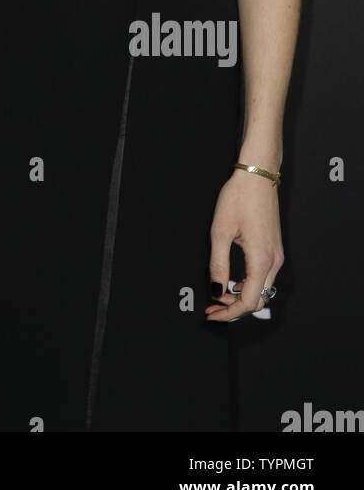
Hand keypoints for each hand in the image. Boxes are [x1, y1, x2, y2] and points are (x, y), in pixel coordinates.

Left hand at [205, 168, 283, 320]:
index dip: (229, 313)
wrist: (257, 176)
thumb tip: (216, 290)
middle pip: (258, 300)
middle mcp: (274, 261)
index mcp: (261, 260)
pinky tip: (232, 281)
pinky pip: (264, 277)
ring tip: (219, 295)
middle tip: (213, 308)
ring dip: (241, 297)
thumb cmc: (239, 197)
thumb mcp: (220, 232)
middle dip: (235, 308)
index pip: (248, 302)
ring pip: (262, 290)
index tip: (212, 313)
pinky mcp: (274, 248)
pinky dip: (248, 285)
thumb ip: (218, 265)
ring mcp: (276, 255)